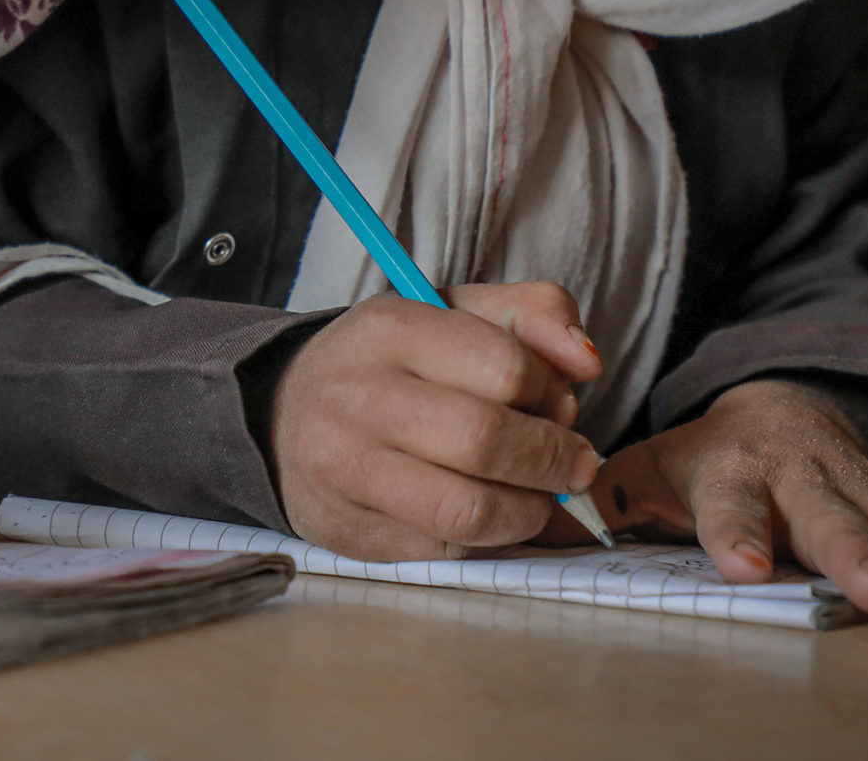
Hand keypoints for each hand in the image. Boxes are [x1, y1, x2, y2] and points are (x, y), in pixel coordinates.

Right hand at [270, 283, 603, 561]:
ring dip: (529, 512)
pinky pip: (446, 553)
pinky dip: (489, 542)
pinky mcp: (348, 533)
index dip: (551, 391)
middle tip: (574, 463)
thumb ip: (531, 314)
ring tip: (535, 496)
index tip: (558, 402)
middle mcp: (357, 397)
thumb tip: (587, 361)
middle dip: (554, 459)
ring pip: (469, 511)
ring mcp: (345, 471)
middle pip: (486, 440)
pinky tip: (492, 519)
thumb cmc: (390, 364)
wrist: (280, 414)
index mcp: (388, 329)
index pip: (504, 365)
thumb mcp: (452, 312)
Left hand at [574, 377, 867, 622]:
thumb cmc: (703, 459)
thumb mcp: (649, 467)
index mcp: (731, 470)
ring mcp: (855, 481)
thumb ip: (611, 496)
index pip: (729, 505)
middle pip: (830, 515)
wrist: (776, 407)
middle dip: (856, 552)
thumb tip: (562, 521)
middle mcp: (798, 473)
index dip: (737, 535)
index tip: (745, 569)